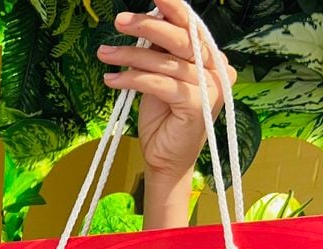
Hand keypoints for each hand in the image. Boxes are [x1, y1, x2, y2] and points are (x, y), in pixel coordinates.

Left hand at [97, 0, 236, 182]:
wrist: (165, 160)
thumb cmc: (162, 119)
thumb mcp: (160, 77)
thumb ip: (160, 52)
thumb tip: (144, 20)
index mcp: (213, 59)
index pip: (191, 27)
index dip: (173, 8)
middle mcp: (218, 71)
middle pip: (181, 38)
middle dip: (147, 25)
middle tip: (119, 21)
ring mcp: (210, 88)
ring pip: (165, 62)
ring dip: (130, 55)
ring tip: (104, 53)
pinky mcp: (197, 105)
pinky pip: (159, 83)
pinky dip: (132, 79)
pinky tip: (111, 79)